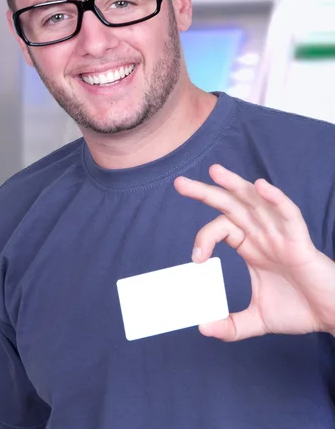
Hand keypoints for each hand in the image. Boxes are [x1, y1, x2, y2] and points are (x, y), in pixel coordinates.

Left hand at [174, 164, 334, 340]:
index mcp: (251, 247)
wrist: (331, 316)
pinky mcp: (300, 242)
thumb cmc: (300, 309)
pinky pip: (288, 214)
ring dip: (235, 185)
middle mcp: (262, 235)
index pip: (221, 228)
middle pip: (231, 205)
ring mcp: (280, 235)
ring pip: (255, 202)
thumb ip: (231, 325)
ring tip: (214, 172)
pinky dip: (276, 199)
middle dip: (206, 193)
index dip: (204, 238)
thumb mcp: (257, 320)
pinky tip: (261, 187)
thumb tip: (203, 328)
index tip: (196, 260)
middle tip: (180, 183)